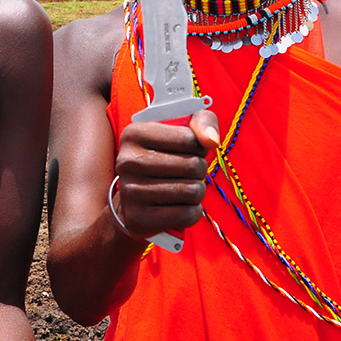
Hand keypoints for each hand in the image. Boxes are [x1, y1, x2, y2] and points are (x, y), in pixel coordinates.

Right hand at [111, 109, 219, 239]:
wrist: (133, 200)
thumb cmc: (165, 158)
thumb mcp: (181, 130)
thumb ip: (202, 122)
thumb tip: (212, 141)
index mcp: (134, 133)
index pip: (188, 138)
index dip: (199, 146)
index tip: (189, 149)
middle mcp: (127, 161)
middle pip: (192, 165)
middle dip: (199, 169)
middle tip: (187, 172)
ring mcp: (130, 191)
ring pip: (192, 191)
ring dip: (197, 191)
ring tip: (184, 188)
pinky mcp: (139, 218)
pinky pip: (187, 214)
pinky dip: (192, 211)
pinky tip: (179, 206)